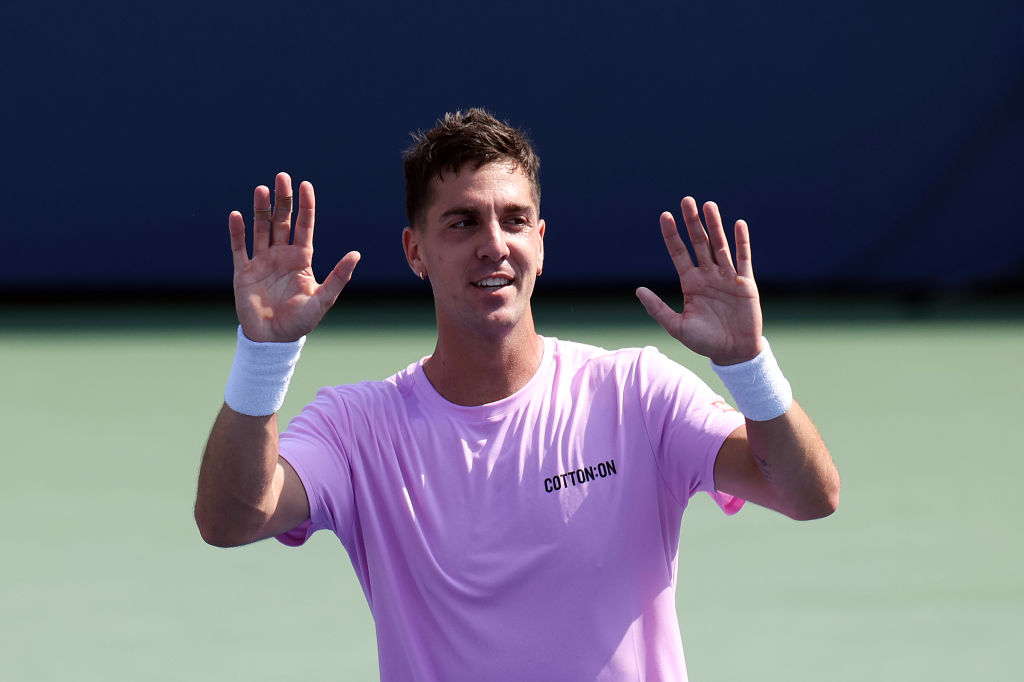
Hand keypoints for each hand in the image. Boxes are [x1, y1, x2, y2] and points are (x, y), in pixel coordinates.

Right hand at [228, 172, 360, 341]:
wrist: (273, 340)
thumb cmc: (301, 321)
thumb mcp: (323, 298)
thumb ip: (338, 276)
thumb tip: (356, 254)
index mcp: (301, 258)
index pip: (304, 225)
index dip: (305, 206)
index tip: (305, 185)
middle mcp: (281, 255)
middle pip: (282, 220)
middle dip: (282, 199)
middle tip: (281, 177)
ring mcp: (261, 261)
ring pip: (261, 228)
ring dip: (260, 209)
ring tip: (261, 189)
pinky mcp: (242, 271)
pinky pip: (239, 247)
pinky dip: (237, 231)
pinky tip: (236, 214)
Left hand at [636, 197, 762, 365]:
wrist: (733, 353)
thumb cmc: (704, 342)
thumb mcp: (676, 327)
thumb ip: (657, 308)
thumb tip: (638, 290)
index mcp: (691, 283)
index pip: (679, 253)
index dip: (672, 235)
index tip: (664, 216)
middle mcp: (708, 276)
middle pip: (699, 243)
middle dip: (692, 222)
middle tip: (686, 200)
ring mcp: (727, 277)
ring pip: (720, 245)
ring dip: (715, 225)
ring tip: (708, 205)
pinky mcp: (746, 283)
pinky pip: (743, 258)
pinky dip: (741, 241)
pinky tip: (737, 224)